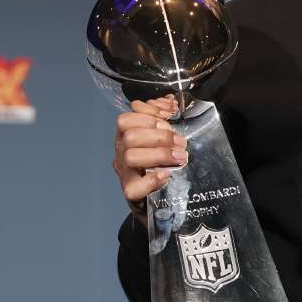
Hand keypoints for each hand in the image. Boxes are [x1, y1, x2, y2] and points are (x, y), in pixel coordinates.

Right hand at [112, 95, 186, 215]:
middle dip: (159, 136)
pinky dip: (151, 180)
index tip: (169, 118)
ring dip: (159, 154)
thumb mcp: (158, 136)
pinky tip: (165, 175)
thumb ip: (162, 118)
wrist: (154, 200)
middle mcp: (121, 152)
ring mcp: (124, 172)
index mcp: (125, 136)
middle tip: (181, 143)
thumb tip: (171, 102)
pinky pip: (133, 188)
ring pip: (130, 157)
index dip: (148, 116)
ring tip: (179, 157)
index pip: (125, 120)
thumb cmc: (157, 162)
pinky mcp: (131, 193)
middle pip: (129, 137)